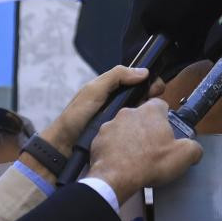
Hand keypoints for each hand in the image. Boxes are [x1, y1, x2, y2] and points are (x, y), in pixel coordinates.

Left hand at [41, 65, 164, 154]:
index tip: (157, 87)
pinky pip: (136, 130)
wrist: (64, 148)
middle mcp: (117, 104)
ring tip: (152, 116)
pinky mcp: (121, 136)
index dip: (149, 82)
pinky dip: (142, 128)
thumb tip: (143, 72)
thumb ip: (116, 77)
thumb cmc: (74, 118)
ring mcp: (119, 121)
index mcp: (111, 89)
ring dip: (148, 114)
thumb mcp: (94, 91)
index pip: (137, 81)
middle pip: (143, 97)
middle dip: (152, 97)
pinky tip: (146, 130)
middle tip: (156, 102)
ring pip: (141, 114)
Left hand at [87, 99, 203, 203]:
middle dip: (147, 128)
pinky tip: (121, 162)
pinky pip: (109, 140)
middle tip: (153, 147)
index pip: (161, 105)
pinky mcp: (98, 139)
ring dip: (129, 138)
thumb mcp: (184, 156)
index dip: (166, 119)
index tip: (167, 132)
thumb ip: (194, 148)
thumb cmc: (149, 163)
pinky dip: (115, 148)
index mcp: (151, 110)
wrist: (116, 178)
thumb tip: (195, 150)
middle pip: (142, 116)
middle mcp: (129, 112)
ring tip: (136, 157)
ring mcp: (111, 124)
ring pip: (124, 127)